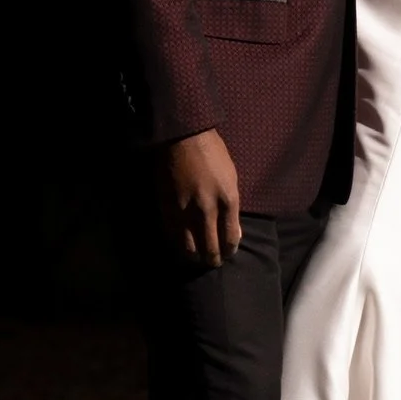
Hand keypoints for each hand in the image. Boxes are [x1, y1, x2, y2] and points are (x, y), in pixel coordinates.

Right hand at [161, 128, 242, 266]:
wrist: (183, 137)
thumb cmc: (212, 154)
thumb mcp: (231, 178)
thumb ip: (232, 208)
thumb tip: (234, 233)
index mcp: (228, 200)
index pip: (230, 239)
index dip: (229, 250)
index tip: (227, 253)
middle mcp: (207, 209)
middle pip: (210, 248)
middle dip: (212, 260)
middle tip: (212, 262)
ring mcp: (185, 210)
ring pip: (189, 248)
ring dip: (194, 257)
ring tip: (196, 258)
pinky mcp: (167, 208)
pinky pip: (172, 235)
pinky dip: (177, 244)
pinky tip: (181, 244)